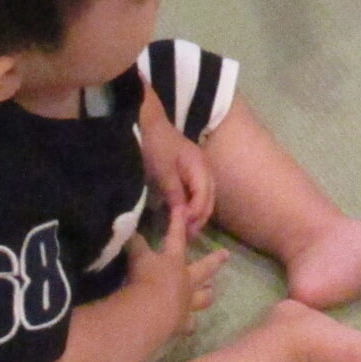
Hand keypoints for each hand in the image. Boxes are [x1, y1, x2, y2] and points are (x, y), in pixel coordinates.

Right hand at [128, 209, 226, 342]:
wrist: (150, 313)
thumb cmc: (143, 280)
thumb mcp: (136, 258)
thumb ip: (132, 243)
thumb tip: (125, 224)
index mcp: (174, 261)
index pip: (175, 236)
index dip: (176, 222)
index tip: (181, 209)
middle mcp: (185, 281)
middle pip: (205, 268)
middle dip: (215, 260)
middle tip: (226, 254)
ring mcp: (187, 303)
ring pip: (203, 298)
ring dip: (206, 294)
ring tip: (211, 292)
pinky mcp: (182, 325)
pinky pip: (189, 326)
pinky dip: (189, 325)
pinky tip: (189, 327)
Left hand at [139, 121, 215, 237]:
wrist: (151, 124)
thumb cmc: (156, 146)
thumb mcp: (163, 170)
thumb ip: (174, 192)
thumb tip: (182, 216)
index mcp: (200, 167)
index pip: (203, 198)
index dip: (194, 215)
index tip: (182, 229)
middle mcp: (205, 170)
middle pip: (209, 200)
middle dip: (199, 219)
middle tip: (186, 237)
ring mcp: (200, 171)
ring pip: (206, 198)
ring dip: (197, 215)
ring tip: (186, 231)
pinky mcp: (192, 173)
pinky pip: (198, 194)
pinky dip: (194, 206)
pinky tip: (184, 216)